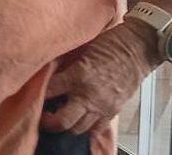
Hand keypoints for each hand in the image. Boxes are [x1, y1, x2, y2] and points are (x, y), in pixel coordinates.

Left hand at [40, 21, 160, 135]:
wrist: (138, 48)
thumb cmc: (112, 42)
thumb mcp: (83, 48)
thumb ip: (67, 63)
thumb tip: (51, 71)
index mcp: (79, 75)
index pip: (50, 90)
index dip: (38, 92)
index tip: (33, 92)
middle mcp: (89, 95)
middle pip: (62, 121)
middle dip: (48, 121)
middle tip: (42, 115)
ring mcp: (102, 106)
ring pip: (78, 128)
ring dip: (66, 125)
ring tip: (59, 117)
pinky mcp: (113, 111)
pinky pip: (96, 129)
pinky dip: (85, 128)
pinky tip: (79, 120)